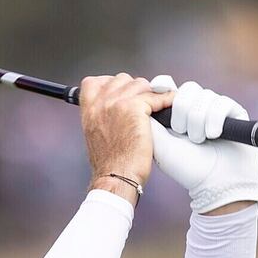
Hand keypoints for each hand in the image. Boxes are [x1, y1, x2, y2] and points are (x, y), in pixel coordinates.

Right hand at [78, 72, 168, 200]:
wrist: (116, 178)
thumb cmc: (111, 164)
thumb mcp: (96, 135)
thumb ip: (102, 117)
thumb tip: (118, 107)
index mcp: (88, 109)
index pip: (94, 82)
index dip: (112, 84)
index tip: (123, 95)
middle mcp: (100, 102)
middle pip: (122, 79)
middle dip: (135, 90)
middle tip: (143, 107)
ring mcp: (116, 103)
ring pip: (140, 84)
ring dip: (150, 96)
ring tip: (155, 111)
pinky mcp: (134, 108)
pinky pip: (156, 96)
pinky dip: (166, 100)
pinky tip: (169, 106)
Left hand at [148, 77, 257, 213]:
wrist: (215, 185)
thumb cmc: (186, 168)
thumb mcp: (159, 144)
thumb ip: (147, 119)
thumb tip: (139, 96)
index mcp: (178, 114)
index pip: (171, 87)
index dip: (163, 85)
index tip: (156, 88)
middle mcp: (198, 108)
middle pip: (188, 89)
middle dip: (182, 110)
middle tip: (181, 132)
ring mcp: (217, 109)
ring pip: (205, 96)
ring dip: (198, 120)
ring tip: (199, 140)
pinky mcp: (235, 112)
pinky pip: (222, 103)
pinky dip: (214, 120)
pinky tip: (213, 135)